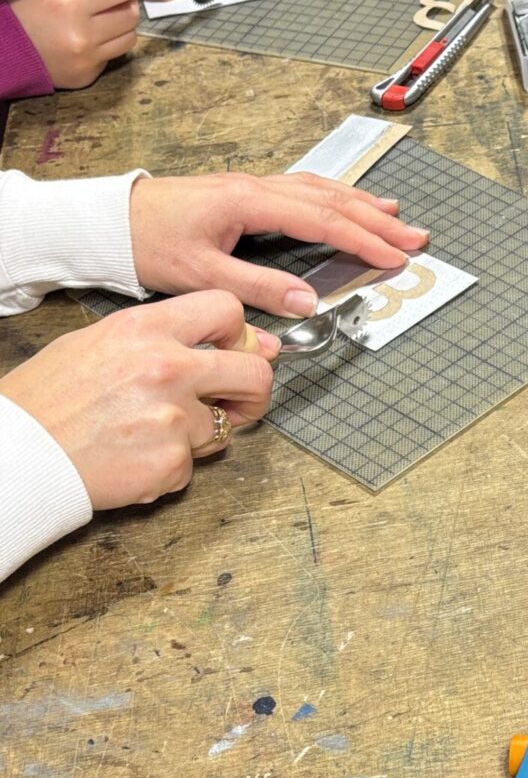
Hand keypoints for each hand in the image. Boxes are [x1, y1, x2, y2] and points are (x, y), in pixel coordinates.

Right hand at [0, 292, 276, 508]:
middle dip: (253, 392)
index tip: (236, 350)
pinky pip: (191, 466)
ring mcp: (171, 418)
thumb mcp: (99, 342)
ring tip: (146, 435)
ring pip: (221, 426)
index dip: (240, 332)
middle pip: (254, 373)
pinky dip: (168, 468)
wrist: (12, 456)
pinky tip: (132, 459)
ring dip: (196, 435)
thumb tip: (240, 340)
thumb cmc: (47, 400)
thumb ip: (167, 336)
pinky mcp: (168, 463)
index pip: (228, 309)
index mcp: (147, 329)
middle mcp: (166, 368)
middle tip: (236, 403)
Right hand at [9, 0, 142, 88]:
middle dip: (125, 4)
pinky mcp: (87, 76)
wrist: (2, 50)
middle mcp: (80, 34)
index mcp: (67, 3)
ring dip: (121, 26)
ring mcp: (85, 59)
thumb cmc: (24, 9)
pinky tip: (89, 40)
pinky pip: (115, 56)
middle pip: (131, 13)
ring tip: (100, 21)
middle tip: (110, 2)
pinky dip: (108, 45)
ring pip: (130, 36)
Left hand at [130, 173, 429, 317]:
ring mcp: (254, 184)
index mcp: (251, 202)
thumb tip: (307, 300)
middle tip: (415, 236)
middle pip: (332, 200)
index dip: (364, 239)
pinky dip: (335, 197)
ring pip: (322, 190)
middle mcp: (259, 186)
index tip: (395, 255)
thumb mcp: (200, 275)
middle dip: (377, 220)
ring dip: (361, 204)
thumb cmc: (147, 243)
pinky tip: (346, 203)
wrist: (108, 218)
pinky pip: (305, 189)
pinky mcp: (246, 190)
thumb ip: (257, 287)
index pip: (323, 221)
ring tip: (395, 215)